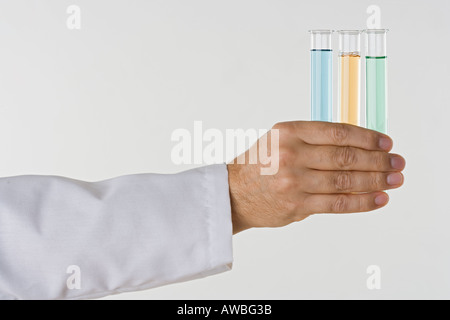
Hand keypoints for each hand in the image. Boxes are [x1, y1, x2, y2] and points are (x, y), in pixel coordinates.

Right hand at [227, 121, 405, 233]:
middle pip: (345, 157)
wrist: (234, 192)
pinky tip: (379, 199)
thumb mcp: (281, 140)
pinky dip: (362, 202)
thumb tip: (359, 146)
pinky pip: (337, 203)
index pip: (338, 132)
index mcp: (289, 132)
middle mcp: (291, 154)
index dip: (367, 138)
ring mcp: (294, 181)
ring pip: (345, 180)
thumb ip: (314, 140)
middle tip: (397, 162)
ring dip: (375, 181)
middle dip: (378, 160)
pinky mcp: (297, 205)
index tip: (386, 143)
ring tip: (394, 181)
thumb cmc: (260, 164)